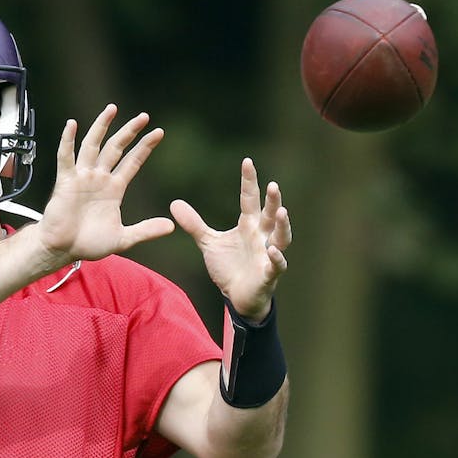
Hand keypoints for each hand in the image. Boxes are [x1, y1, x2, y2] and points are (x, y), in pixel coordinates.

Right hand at [34, 105, 173, 266]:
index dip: (145, 147)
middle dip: (129, 132)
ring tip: (112, 109)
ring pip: (93, 146)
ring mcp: (82, 177)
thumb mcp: (124, 238)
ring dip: (102, 127)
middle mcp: (99, 178)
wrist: (63, 250)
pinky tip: (72, 125)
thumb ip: (146, 230)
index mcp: (114, 189)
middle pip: (116, 148)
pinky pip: (66, 157)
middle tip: (144, 117)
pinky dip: (67, 141)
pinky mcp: (66, 181)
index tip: (159, 133)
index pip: (132, 162)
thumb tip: (171, 226)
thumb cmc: (88, 243)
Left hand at [171, 157, 290, 320]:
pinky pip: (277, 264)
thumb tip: (174, 203)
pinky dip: (277, 258)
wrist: (238, 296)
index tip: (247, 161)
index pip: (250, 199)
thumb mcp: (209, 243)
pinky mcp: (269, 274)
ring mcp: (268, 254)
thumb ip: (195, 224)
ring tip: (282, 211)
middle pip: (270, 214)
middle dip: (273, 200)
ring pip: (282, 237)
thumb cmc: (229, 267)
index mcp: (248, 225)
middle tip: (272, 185)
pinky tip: (273, 251)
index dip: (249, 181)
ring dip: (283, 225)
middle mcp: (262, 236)